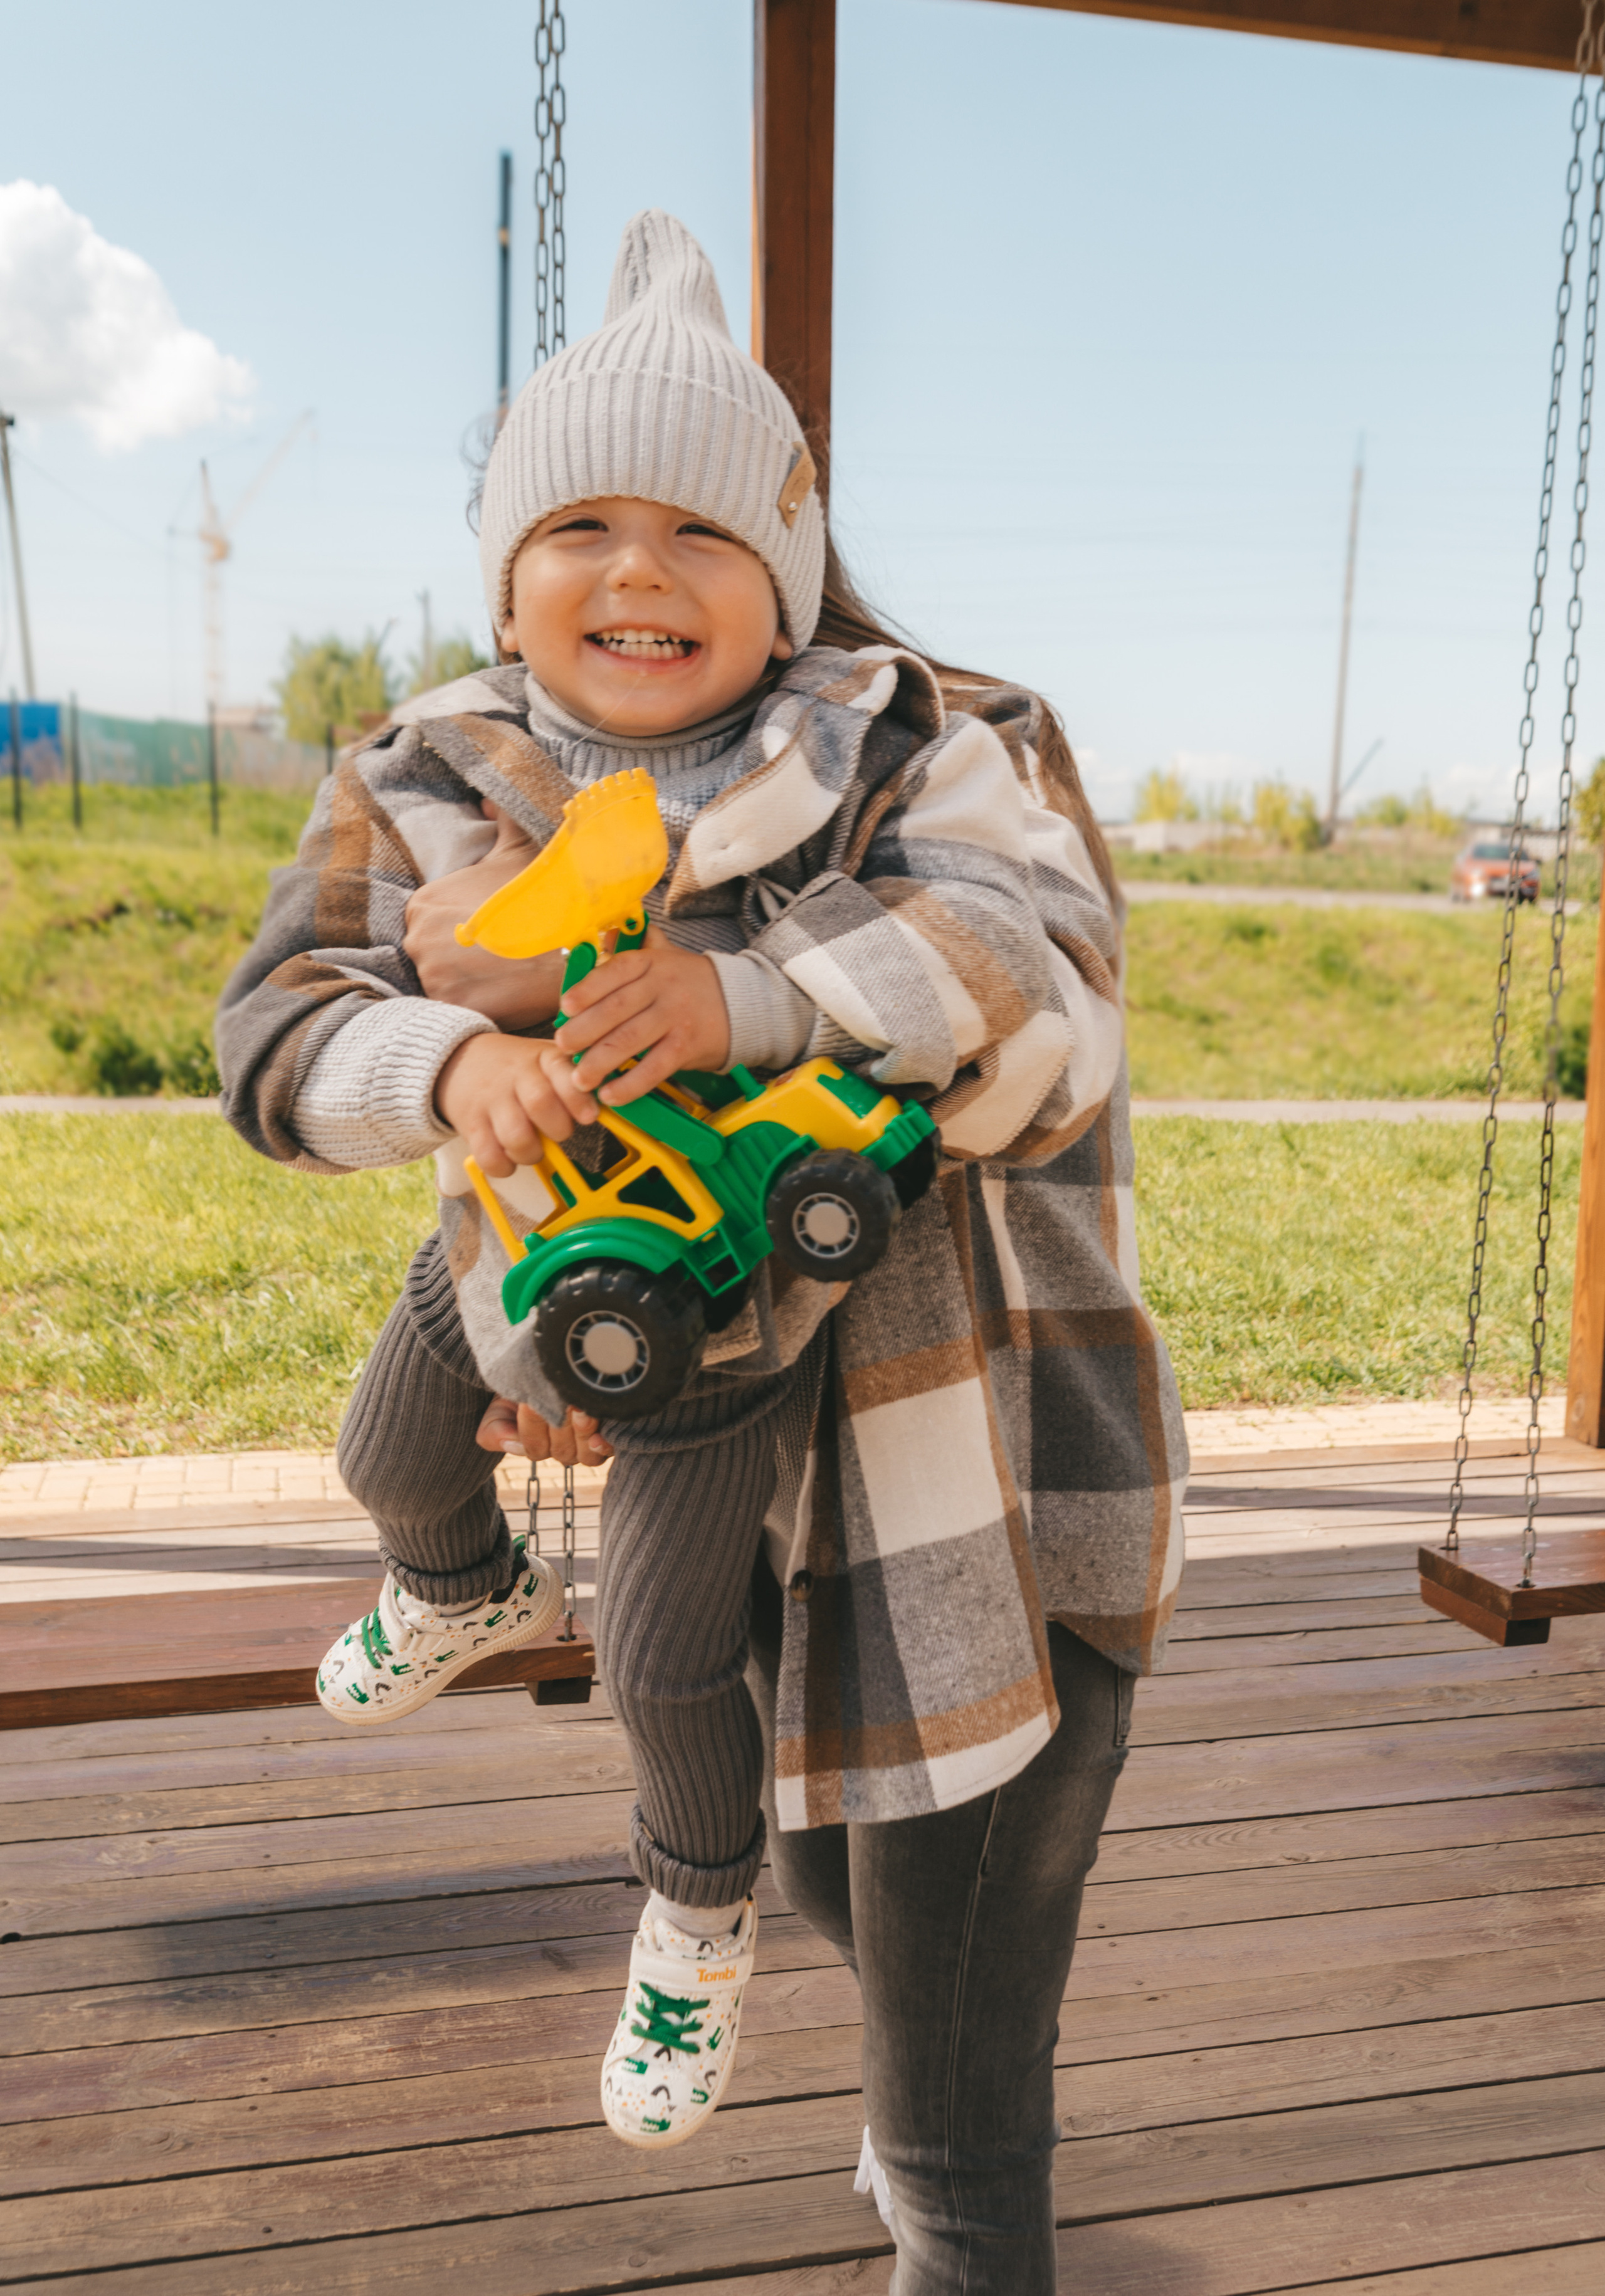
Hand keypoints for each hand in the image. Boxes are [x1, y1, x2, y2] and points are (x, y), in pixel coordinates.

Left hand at [404, 803, 564, 1026]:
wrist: (569, 947)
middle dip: (460, 962)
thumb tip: (488, 801)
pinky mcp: (449, 1006)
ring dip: (467, 986)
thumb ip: (501, 823)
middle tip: (498, 963)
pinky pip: (455, 1011)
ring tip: (501, 981)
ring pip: (442, 985)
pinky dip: (475, 1007)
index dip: (462, 935)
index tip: (490, 940)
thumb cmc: (543, 900)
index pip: (429, 927)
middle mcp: (417, 938)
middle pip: (431, 957)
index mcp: (423, 903)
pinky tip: (500, 998)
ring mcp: (431, 974)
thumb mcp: (519, 852)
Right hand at [435, 1032, 597, 1174]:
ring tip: (532, 1148)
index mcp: (542, 1057)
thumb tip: (611, 1098)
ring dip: (531, 1152)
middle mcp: (515, 1076)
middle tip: (558, 1133)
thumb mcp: (546, 1057)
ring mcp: (490, 1100)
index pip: (562, 1071)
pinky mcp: (470, 1123)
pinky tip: (508, 1159)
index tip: (589, 1117)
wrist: (460, 1059)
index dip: (578, 1098)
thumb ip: (575, 1074)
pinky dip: (503, 1167)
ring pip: (516, 1135)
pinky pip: (488, 1155)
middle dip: (558, 1129)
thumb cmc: (517, 1068)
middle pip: (540, 1104)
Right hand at [476, 1396, 613, 1466]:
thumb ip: (495, 1431)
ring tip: (580, 1407)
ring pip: (584, 1453)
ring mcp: (587, 1441)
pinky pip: (609, 1450)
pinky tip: (598, 1435)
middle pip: (562, 1452)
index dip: (532, 1430)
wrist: (546, 1365)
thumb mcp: (499, 1406)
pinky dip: (604, 1445)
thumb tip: (513, 1445)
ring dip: (581, 1431)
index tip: (531, 1403)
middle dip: (559, 1426)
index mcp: (539, 1443)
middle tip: (562, 1401)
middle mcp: (565, 1445)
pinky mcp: (611, 1432)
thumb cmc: (521, 1386)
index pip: (535, 1449)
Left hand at [553, 923, 729, 1105]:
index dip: (586, 989)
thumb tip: (602, 938)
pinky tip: (611, 1094)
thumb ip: (636, 949)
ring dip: (599, 1063)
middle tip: (562, 1047)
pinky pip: (653, 1068)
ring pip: (629, 1041)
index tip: (565, 1007)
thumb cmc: (693, 983)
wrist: (745, 1004)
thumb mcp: (667, 957)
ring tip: (580, 1079)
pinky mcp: (686, 1047)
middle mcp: (663, 988)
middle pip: (615, 1010)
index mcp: (652, 963)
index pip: (614, 972)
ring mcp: (675, 1018)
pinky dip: (629, 1084)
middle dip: (583, 1032)